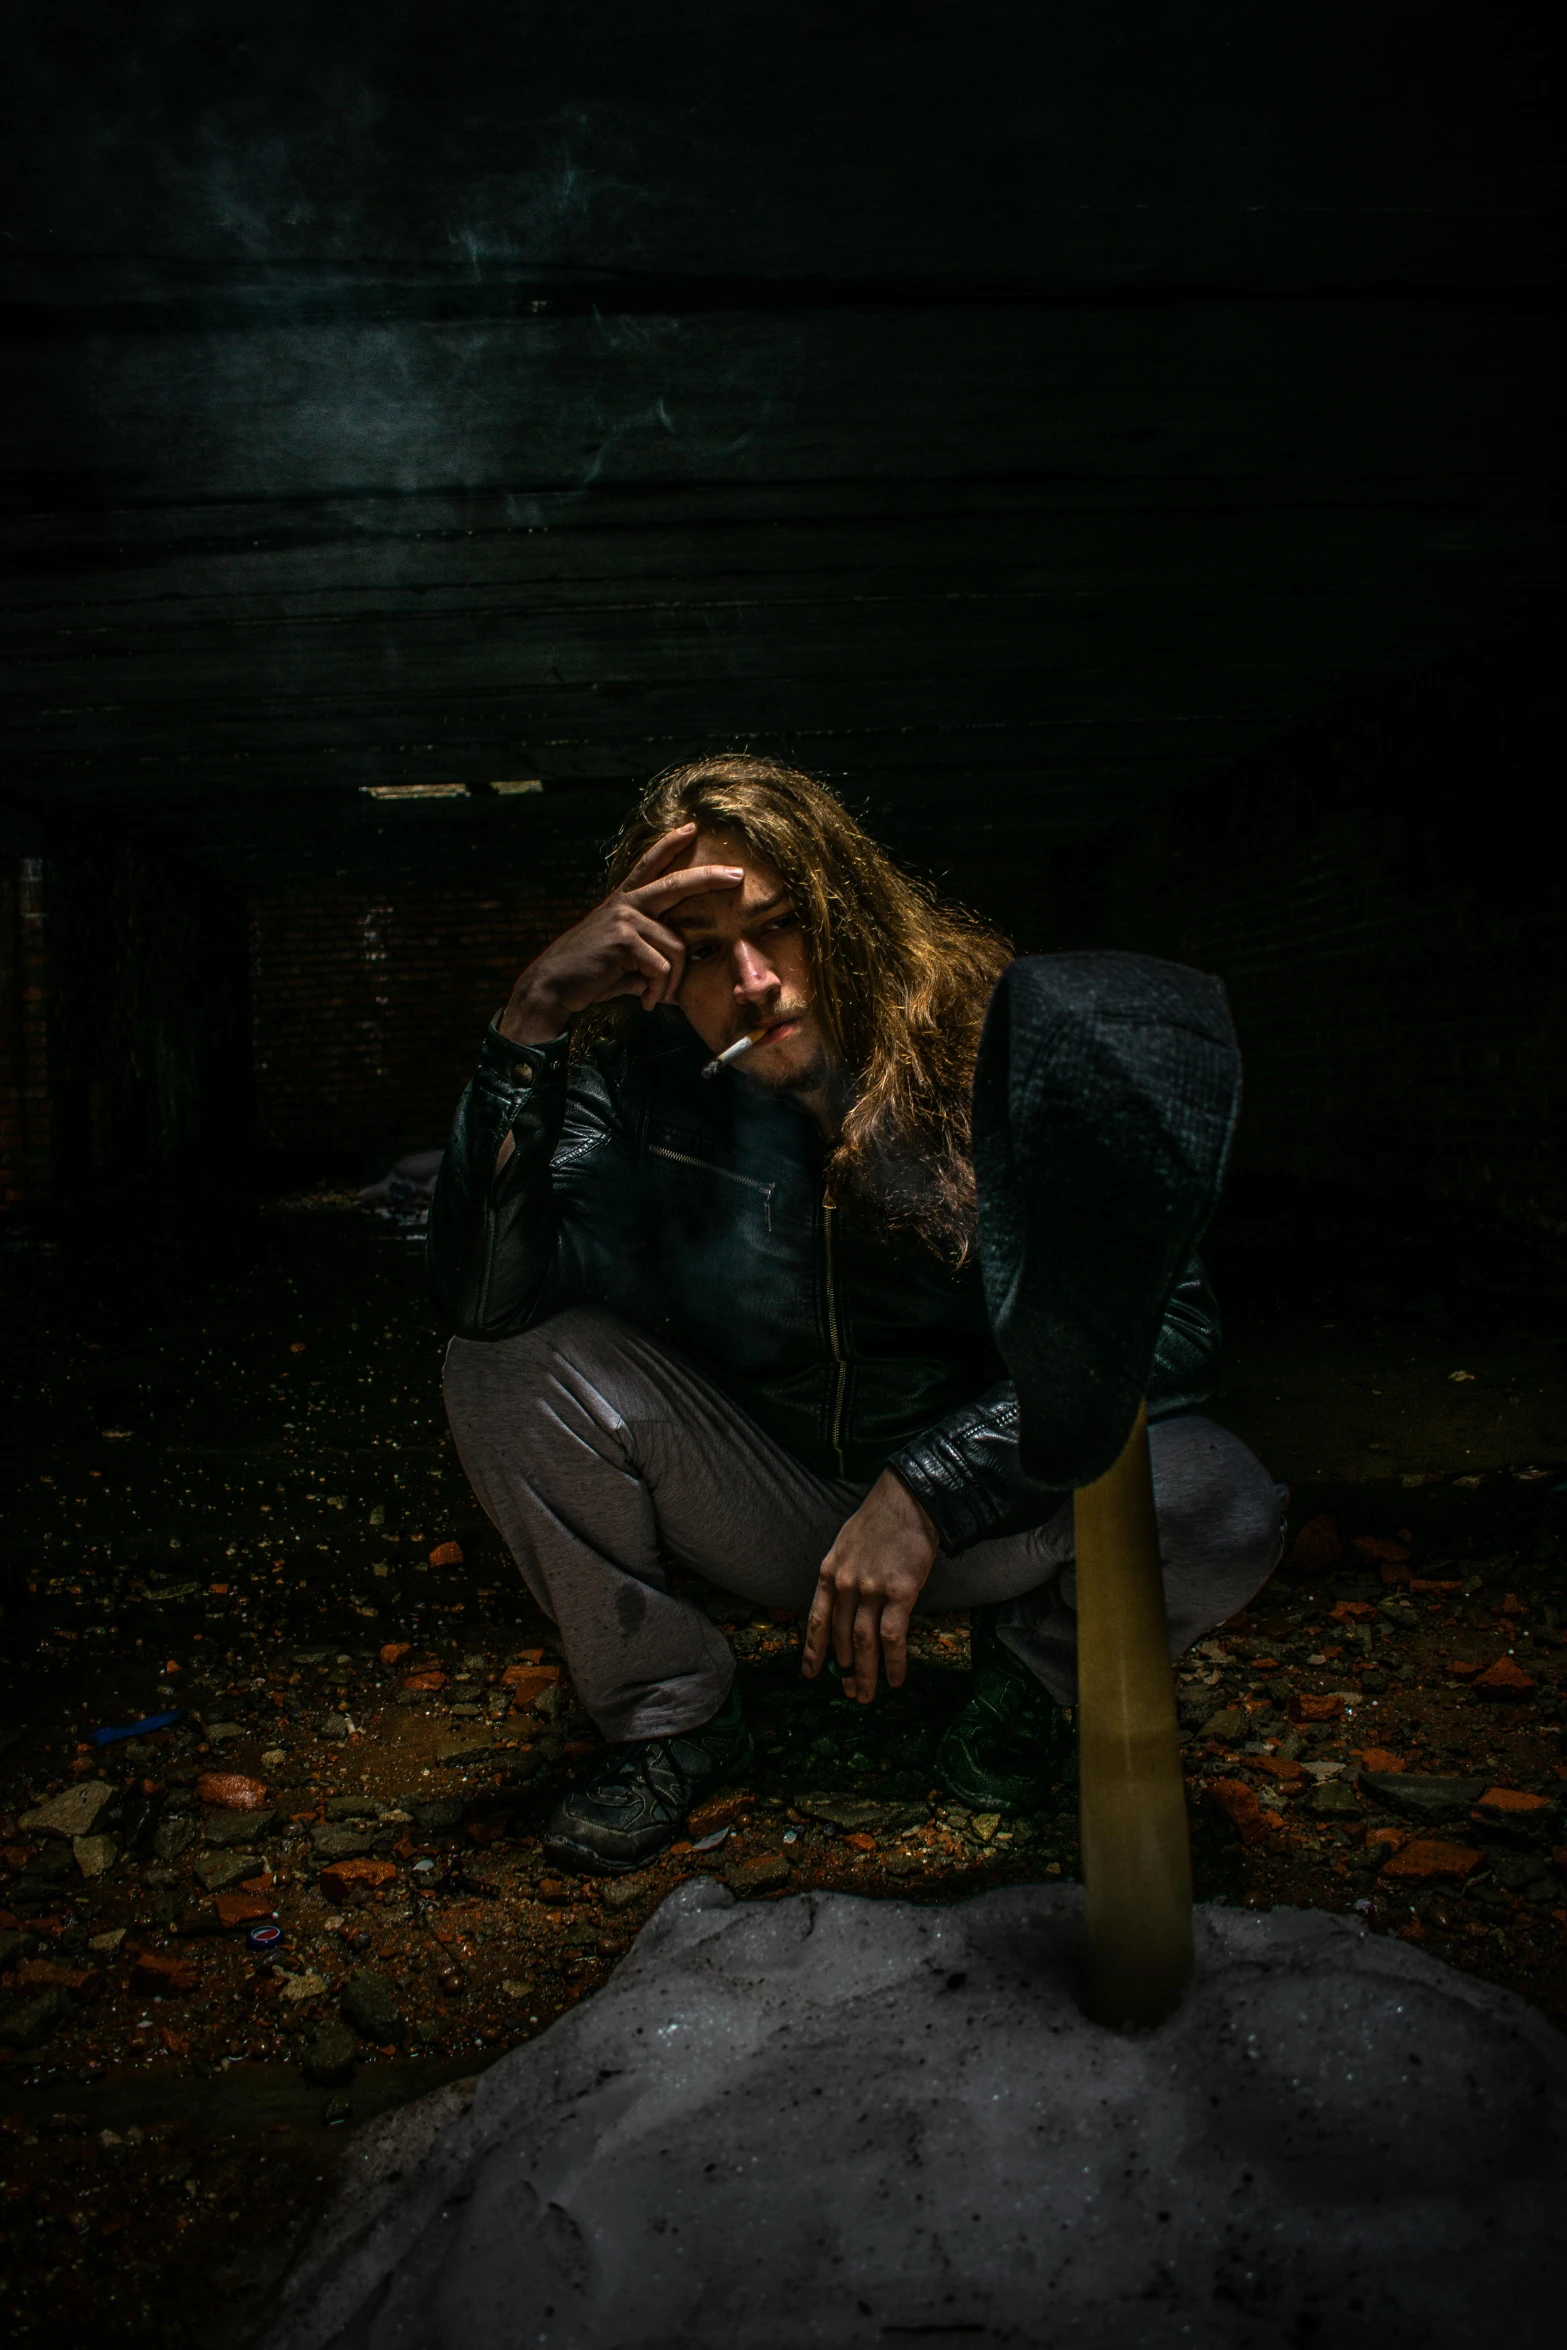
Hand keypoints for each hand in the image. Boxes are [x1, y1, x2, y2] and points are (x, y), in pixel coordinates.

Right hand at [497, 824, 743, 1044]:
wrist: (554, 985)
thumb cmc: (592, 974)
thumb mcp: (625, 958)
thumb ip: (650, 954)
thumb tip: (676, 968)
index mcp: (626, 902)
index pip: (649, 866)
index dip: (669, 845)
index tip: (690, 828)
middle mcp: (626, 904)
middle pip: (676, 885)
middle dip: (710, 878)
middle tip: (738, 875)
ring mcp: (625, 918)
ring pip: (675, 947)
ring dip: (671, 980)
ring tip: (657, 997)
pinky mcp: (623, 939)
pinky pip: (660, 966)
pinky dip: (657, 989)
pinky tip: (645, 1001)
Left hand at [802, 1469, 939, 1702]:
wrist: (908, 1501)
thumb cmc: (879, 1521)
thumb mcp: (845, 1545)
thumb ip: (841, 1576)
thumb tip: (845, 1608)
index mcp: (829, 1573)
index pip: (816, 1620)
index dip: (813, 1650)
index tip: (810, 1673)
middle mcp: (846, 1585)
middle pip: (840, 1637)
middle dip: (843, 1669)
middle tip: (848, 1691)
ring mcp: (871, 1589)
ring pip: (864, 1643)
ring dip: (865, 1674)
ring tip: (866, 1696)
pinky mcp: (900, 1593)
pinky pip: (893, 1637)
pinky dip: (893, 1663)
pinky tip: (895, 1679)